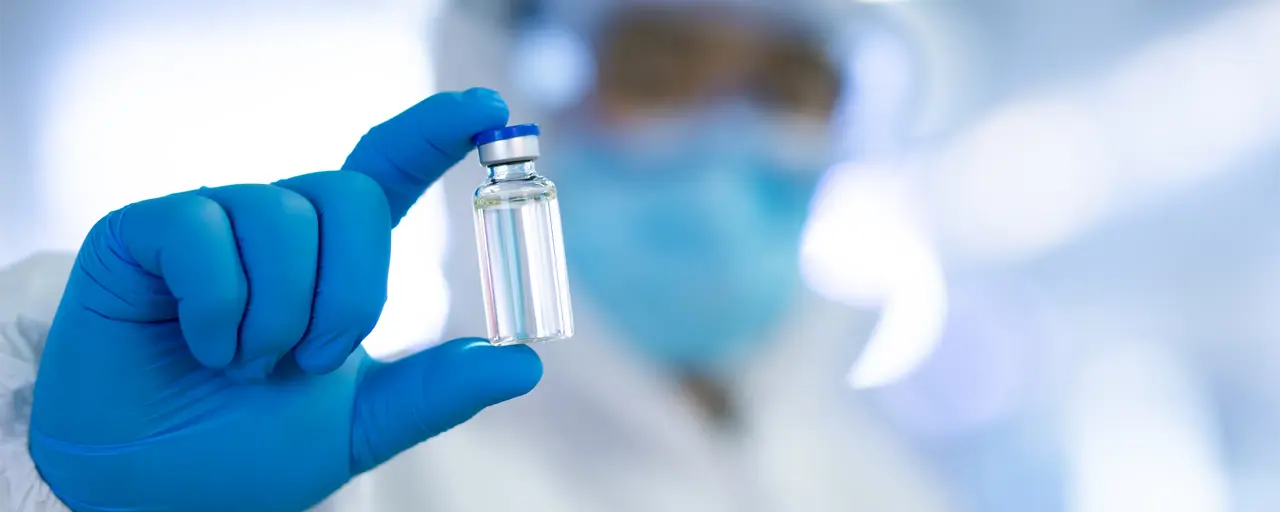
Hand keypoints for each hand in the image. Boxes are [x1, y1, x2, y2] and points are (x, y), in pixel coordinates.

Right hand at [28, 88, 540, 511]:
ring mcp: (210, 222)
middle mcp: (276, 226)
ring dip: (275, 315)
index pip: (388, 171)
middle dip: (347, 295)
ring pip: (280, 215)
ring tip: (241, 364)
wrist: (154, 491)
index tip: (488, 108)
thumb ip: (434, 392)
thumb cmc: (247, 450)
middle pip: (349, 195)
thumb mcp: (356, 424)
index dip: (435, 132)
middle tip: (307, 363)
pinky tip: (198, 345)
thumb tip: (527, 362)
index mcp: (331, 258)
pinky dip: (215, 307)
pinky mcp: (143, 231)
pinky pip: (201, 231)